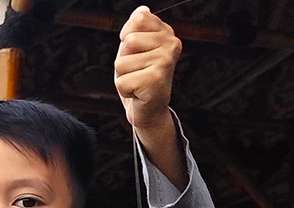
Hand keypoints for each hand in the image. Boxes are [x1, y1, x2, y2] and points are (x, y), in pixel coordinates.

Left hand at [116, 6, 181, 133]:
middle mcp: (171, 44)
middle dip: (124, 60)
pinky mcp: (156, 80)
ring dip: (123, 76)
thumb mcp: (136, 48)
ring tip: (138, 82)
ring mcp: (165, 62)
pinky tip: (138, 93)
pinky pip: (121, 81)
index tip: (137, 52)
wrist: (150, 110)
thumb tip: (142, 9)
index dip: (128, 37)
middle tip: (138, 72)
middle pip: (128, 41)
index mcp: (167, 33)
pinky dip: (124, 90)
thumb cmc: (140, 77)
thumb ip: (137, 27)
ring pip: (121, 63)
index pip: (138, 18)